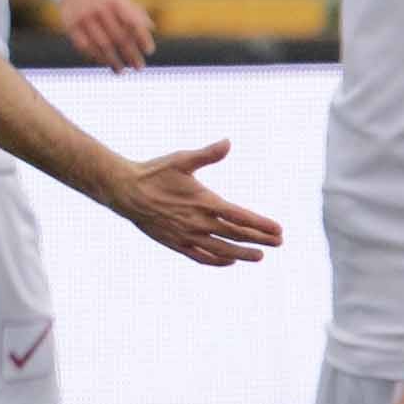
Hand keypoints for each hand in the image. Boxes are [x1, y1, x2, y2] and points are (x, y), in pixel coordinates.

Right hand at [59, 0, 154, 71]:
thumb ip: (134, 11)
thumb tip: (151, 28)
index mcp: (114, 0)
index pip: (132, 21)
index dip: (142, 38)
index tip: (149, 51)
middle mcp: (99, 8)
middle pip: (119, 37)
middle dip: (131, 54)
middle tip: (139, 67)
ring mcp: (84, 17)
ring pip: (102, 45)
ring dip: (113, 61)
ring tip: (122, 71)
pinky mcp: (71, 26)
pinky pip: (85, 46)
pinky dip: (96, 56)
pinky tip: (104, 63)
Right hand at [107, 138, 282, 266]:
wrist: (125, 191)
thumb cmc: (154, 172)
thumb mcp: (182, 159)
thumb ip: (207, 154)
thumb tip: (228, 142)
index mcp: (204, 202)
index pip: (240, 217)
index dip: (261, 224)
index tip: (279, 230)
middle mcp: (198, 223)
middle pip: (236, 235)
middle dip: (259, 239)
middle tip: (279, 242)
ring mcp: (187, 236)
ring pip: (221, 250)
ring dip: (242, 254)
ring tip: (259, 256)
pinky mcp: (175, 244)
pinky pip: (201, 257)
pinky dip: (217, 261)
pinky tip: (229, 261)